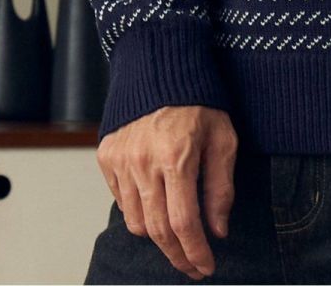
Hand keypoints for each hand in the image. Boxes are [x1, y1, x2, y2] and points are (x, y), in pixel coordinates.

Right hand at [96, 103, 237, 278]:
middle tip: (193, 266)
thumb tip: (218, 231)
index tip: (206, 267)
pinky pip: (121, 201)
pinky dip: (139, 212)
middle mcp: (143, 162)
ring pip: (137, 221)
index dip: (195, 252)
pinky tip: (157, 207)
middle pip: (158, 230)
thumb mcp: (223, 138)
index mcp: (176, 156)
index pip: (183, 223)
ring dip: (158, 238)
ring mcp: (121, 160)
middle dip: (178, 256)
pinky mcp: (106, 156)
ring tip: (177, 238)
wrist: (161, 64)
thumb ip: (221, 187)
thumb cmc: (199, 101)